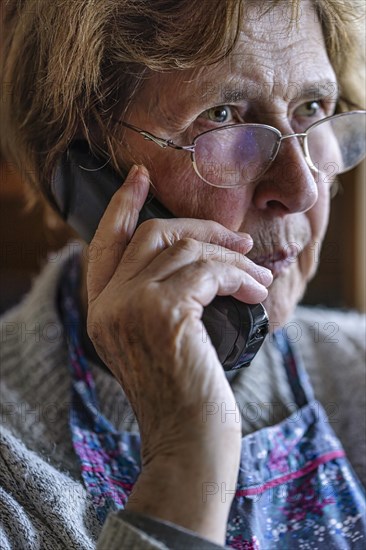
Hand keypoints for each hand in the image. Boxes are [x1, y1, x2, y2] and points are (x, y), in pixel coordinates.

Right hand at [86, 165, 271, 541]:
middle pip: (151, 234)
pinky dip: (239, 277)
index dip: (122, 205)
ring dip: (232, 258)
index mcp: (101, 310)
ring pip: (186, 250)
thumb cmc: (181, 392)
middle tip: (237, 239)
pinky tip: (256, 292)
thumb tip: (194, 256)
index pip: (104, 242)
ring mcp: (131, 306)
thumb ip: (154, 297)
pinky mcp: (163, 311)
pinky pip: (208, 272)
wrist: (188, 440)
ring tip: (259, 275)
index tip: (139, 177)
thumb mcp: (155, 339)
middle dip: (200, 229)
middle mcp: (108, 304)